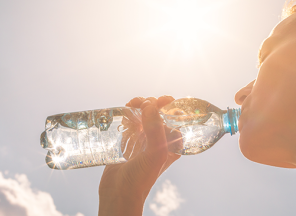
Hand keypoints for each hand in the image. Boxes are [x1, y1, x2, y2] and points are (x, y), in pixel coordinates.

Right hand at [98, 96, 180, 215]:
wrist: (119, 194)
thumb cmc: (141, 178)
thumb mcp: (155, 154)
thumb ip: (156, 129)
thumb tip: (150, 105)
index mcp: (172, 143)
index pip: (176, 118)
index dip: (171, 106)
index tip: (162, 100)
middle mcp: (159, 140)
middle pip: (159, 113)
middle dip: (152, 103)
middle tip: (142, 104)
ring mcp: (143, 140)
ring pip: (144, 115)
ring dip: (140, 106)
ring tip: (132, 105)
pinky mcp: (129, 141)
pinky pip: (131, 121)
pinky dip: (129, 113)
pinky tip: (125, 111)